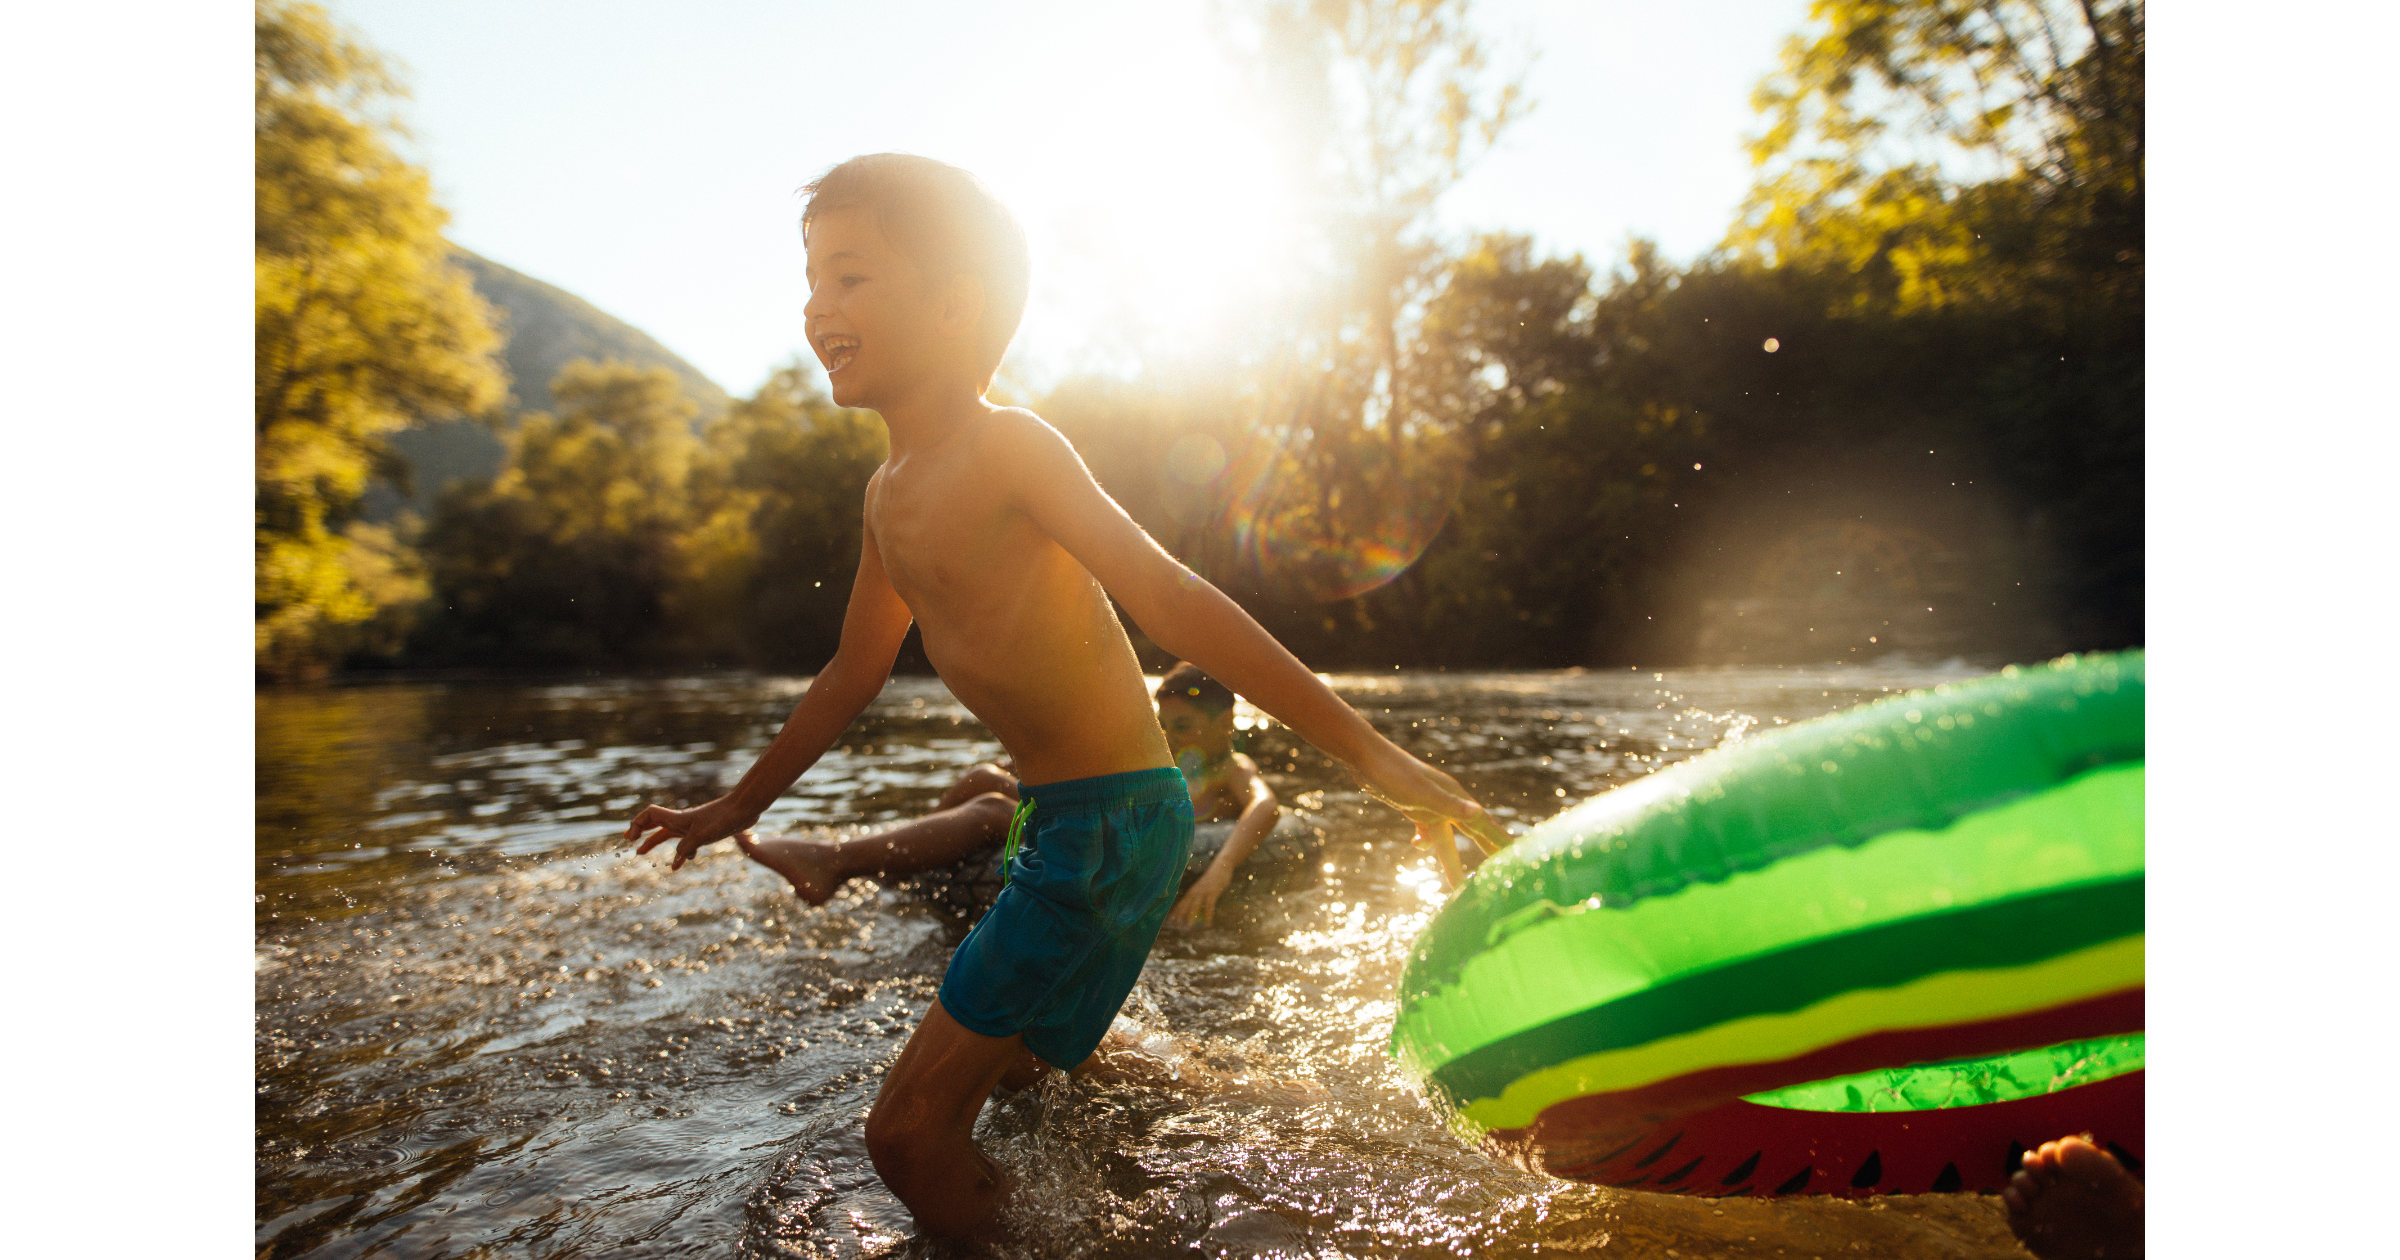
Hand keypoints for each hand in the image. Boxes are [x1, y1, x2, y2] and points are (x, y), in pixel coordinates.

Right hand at [625, 794, 760, 871]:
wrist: (745, 809)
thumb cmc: (724, 818)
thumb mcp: (702, 835)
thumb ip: (687, 847)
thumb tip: (678, 859)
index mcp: (678, 819)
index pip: (649, 816)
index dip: (637, 824)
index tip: (631, 839)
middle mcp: (682, 822)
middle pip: (655, 825)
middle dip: (640, 833)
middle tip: (628, 842)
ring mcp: (693, 827)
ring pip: (668, 835)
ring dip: (654, 842)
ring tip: (642, 852)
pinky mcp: (704, 833)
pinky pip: (685, 845)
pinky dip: (679, 855)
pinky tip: (678, 865)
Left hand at [1166, 870, 1229, 928]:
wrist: (1221, 866)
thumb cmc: (1213, 878)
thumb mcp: (1204, 887)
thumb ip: (1200, 896)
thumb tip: (1197, 909)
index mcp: (1193, 890)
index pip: (1182, 902)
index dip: (1176, 911)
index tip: (1171, 920)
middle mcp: (1195, 891)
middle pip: (1186, 905)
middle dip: (1180, 915)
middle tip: (1176, 925)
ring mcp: (1203, 892)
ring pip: (1195, 906)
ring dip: (1191, 916)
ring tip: (1189, 926)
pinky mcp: (1212, 893)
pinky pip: (1209, 906)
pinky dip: (1208, 915)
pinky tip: (1208, 923)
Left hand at [1351, 741, 1512, 890]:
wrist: (1365, 758)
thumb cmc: (1393, 774)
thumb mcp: (1421, 794)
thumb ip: (1450, 806)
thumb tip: (1479, 813)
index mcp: (1455, 798)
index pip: (1485, 824)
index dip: (1502, 840)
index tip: (1521, 855)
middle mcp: (1447, 803)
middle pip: (1473, 831)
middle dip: (1488, 850)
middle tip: (1506, 867)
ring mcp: (1430, 806)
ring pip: (1446, 838)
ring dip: (1451, 860)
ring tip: (1457, 886)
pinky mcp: (1413, 808)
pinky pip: (1427, 831)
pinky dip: (1425, 842)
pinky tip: (1417, 844)